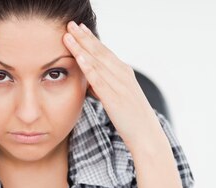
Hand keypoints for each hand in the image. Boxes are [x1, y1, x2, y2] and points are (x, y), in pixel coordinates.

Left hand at [62, 21, 163, 150]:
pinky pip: (99, 79)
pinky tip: (79, 57)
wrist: (146, 135)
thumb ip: (103, 87)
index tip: (78, 28)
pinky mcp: (114, 97)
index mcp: (124, 73)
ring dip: (82, 47)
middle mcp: (122, 74)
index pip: (104, 52)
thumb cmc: (131, 119)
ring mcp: (119, 85)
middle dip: (84, 37)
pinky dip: (89, 67)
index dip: (91, 39)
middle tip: (69, 23)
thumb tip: (90, 82)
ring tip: (68, 35)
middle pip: (99, 51)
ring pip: (97, 62)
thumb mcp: (116, 98)